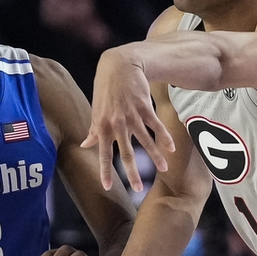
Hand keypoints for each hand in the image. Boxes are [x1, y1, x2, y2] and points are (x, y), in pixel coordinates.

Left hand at [82, 47, 173, 191]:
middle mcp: (116, 124)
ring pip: (145, 141)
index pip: (103, 153)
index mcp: (103, 126)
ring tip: (164, 169)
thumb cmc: (106, 88)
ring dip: (155, 156)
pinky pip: (156, 125)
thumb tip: (85, 145)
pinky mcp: (144, 107)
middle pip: (125, 153)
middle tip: (138, 189)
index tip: (107, 186)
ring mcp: (131, 116)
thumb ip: (93, 129)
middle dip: (132, 172)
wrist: (120, 66)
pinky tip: (171, 148)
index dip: (105, 170)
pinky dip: (164, 137)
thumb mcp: (96, 109)